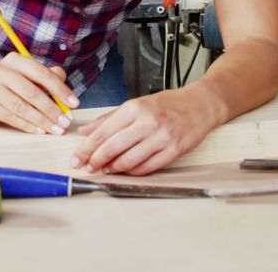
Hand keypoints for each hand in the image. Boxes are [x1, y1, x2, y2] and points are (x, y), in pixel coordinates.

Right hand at [0, 52, 78, 134]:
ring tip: (55, 129)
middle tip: (66, 122)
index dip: (60, 89)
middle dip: (52, 109)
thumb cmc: (10, 85)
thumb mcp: (28, 77)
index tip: (74, 104)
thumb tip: (66, 93)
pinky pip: (9, 116)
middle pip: (31, 91)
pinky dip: (27, 125)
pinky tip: (39, 131)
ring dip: (41, 120)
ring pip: (20, 106)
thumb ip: (48, 79)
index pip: (41, 73)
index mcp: (15, 59)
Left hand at [69, 89, 220, 175]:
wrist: (200, 104)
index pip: (103, 132)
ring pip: (129, 161)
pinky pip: (147, 168)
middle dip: (96, 161)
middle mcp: (147, 122)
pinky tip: (125, 171)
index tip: (77, 158)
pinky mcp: (174, 151)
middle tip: (87, 168)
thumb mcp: (136, 104)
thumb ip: (109, 118)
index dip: (86, 149)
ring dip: (113, 169)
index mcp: (135, 108)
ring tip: (105, 169)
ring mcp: (162, 138)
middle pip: (112, 148)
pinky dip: (133, 172)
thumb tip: (84, 132)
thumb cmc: (167, 104)